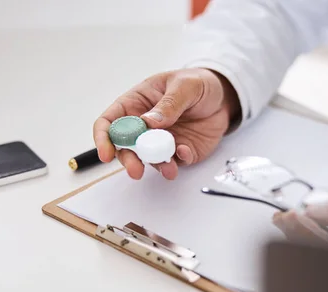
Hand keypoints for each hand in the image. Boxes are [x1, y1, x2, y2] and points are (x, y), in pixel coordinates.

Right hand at [93, 68, 239, 179]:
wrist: (224, 98)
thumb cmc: (198, 84)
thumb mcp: (185, 86)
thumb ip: (169, 103)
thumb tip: (149, 122)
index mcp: (136, 103)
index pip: (109, 121)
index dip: (103, 138)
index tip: (106, 154)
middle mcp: (144, 126)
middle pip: (125, 147)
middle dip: (128, 161)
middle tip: (136, 171)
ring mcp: (160, 141)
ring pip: (148, 159)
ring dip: (155, 166)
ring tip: (169, 168)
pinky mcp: (178, 153)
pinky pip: (173, 163)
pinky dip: (177, 163)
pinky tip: (186, 152)